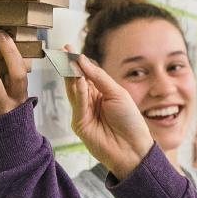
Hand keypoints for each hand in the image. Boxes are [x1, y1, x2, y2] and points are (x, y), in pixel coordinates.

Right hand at [65, 56, 154, 178]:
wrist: (133, 148)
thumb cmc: (130, 121)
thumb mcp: (118, 93)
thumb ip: (99, 78)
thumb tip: (82, 61)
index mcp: (101, 92)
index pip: (86, 73)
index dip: (78, 62)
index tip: (69, 49)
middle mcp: (90, 101)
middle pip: (76, 80)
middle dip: (70, 66)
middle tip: (63, 52)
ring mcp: (83, 112)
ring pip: (74, 91)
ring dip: (72, 76)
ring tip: (70, 62)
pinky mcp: (79, 124)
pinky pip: (77, 105)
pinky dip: (78, 93)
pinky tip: (80, 81)